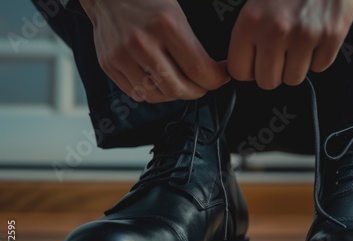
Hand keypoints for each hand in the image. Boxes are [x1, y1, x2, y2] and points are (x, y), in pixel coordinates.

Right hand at [80, 0, 229, 102]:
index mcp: (165, 24)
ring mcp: (122, 55)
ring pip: (157, 95)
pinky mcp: (108, 64)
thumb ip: (193, 43)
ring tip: (181, 84)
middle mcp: (142, 41)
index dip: (215, 79)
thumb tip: (213, 71)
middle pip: (178, 88)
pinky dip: (152, 93)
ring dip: (175, 95)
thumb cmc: (146, 0)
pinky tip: (159, 82)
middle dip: (197, 91)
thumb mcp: (177, 12)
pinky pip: (137, 93)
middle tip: (203, 85)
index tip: (221, 77)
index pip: (198, 69)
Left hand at [227, 0, 352, 89]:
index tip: (254, 63)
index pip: (239, 72)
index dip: (248, 69)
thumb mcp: (255, 2)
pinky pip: (320, 67)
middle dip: (273, 71)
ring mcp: (306, 34)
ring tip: (297, 42)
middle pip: (267, 81)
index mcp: (251, 21)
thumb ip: (247, 34)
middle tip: (278, 53)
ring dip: (296, 66)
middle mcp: (276, 30)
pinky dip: (318, 57)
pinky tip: (315, 37)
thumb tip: (241, 68)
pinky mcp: (331, 35)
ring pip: (294, 79)